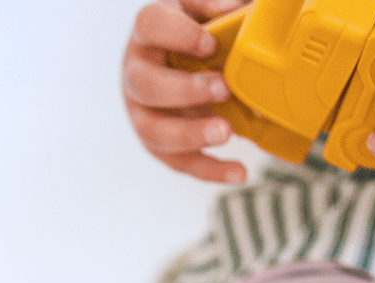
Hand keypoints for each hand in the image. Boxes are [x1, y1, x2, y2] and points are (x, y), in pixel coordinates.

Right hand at [122, 0, 249, 183]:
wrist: (178, 64)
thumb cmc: (192, 33)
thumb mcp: (199, 9)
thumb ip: (214, 4)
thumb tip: (238, 9)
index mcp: (147, 33)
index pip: (150, 25)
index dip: (178, 35)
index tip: (210, 44)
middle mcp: (136, 75)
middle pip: (146, 86)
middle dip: (183, 91)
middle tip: (222, 89)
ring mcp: (142, 114)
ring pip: (154, 132)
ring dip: (190, 135)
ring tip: (225, 133)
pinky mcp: (157, 144)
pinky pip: (178, 162)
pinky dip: (209, 170)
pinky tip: (238, 172)